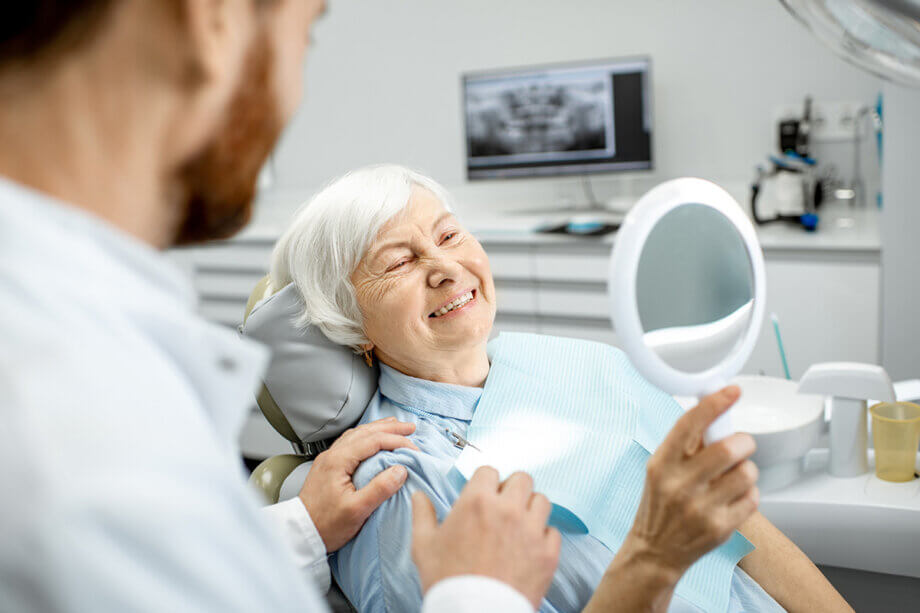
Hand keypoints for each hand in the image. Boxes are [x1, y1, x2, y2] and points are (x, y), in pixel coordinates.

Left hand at [298, 417, 417, 552]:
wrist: (300, 534)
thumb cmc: (326, 525)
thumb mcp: (357, 510)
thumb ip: (380, 488)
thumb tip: (401, 470)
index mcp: (338, 461)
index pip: (373, 440)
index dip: (396, 441)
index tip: (414, 448)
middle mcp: (332, 455)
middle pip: (365, 432)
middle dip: (390, 428)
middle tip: (410, 428)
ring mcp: (328, 459)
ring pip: (357, 435)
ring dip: (378, 429)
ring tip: (395, 427)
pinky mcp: (328, 467)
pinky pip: (350, 442)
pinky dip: (367, 436)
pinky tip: (372, 440)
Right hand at [411, 467, 560, 609]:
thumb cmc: (447, 581)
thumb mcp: (424, 545)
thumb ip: (422, 515)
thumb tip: (418, 496)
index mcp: (477, 501)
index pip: (490, 471)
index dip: (485, 482)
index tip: (483, 495)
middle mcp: (508, 509)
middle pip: (522, 479)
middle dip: (512, 490)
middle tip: (504, 507)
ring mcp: (531, 530)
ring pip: (542, 501)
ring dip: (531, 509)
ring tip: (519, 525)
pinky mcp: (548, 553)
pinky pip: (553, 532)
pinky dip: (543, 537)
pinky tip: (529, 548)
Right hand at [628, 386, 758, 577]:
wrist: (655, 551)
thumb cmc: (660, 504)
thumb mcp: (660, 468)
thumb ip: (685, 444)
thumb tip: (713, 409)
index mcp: (662, 463)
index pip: (689, 424)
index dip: (714, 403)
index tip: (732, 391)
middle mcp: (679, 484)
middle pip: (729, 448)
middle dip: (743, 442)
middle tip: (741, 444)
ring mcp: (701, 508)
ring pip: (746, 472)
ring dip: (747, 469)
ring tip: (734, 476)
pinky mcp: (720, 528)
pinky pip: (752, 497)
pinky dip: (748, 493)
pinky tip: (733, 498)